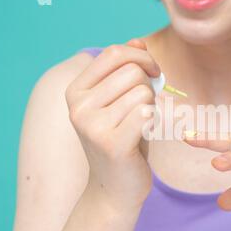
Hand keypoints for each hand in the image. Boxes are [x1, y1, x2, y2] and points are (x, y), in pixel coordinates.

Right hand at [65, 39, 159, 210]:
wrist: (114, 189)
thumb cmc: (122, 141)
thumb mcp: (119, 102)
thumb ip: (125, 71)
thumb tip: (138, 40)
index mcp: (76, 91)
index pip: (114, 53)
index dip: (141, 56)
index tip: (153, 72)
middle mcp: (78, 106)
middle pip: (132, 71)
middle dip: (149, 84)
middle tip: (146, 106)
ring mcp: (92, 125)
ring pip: (143, 91)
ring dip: (152, 105)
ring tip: (142, 123)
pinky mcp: (111, 143)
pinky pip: (146, 112)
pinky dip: (154, 120)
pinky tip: (145, 134)